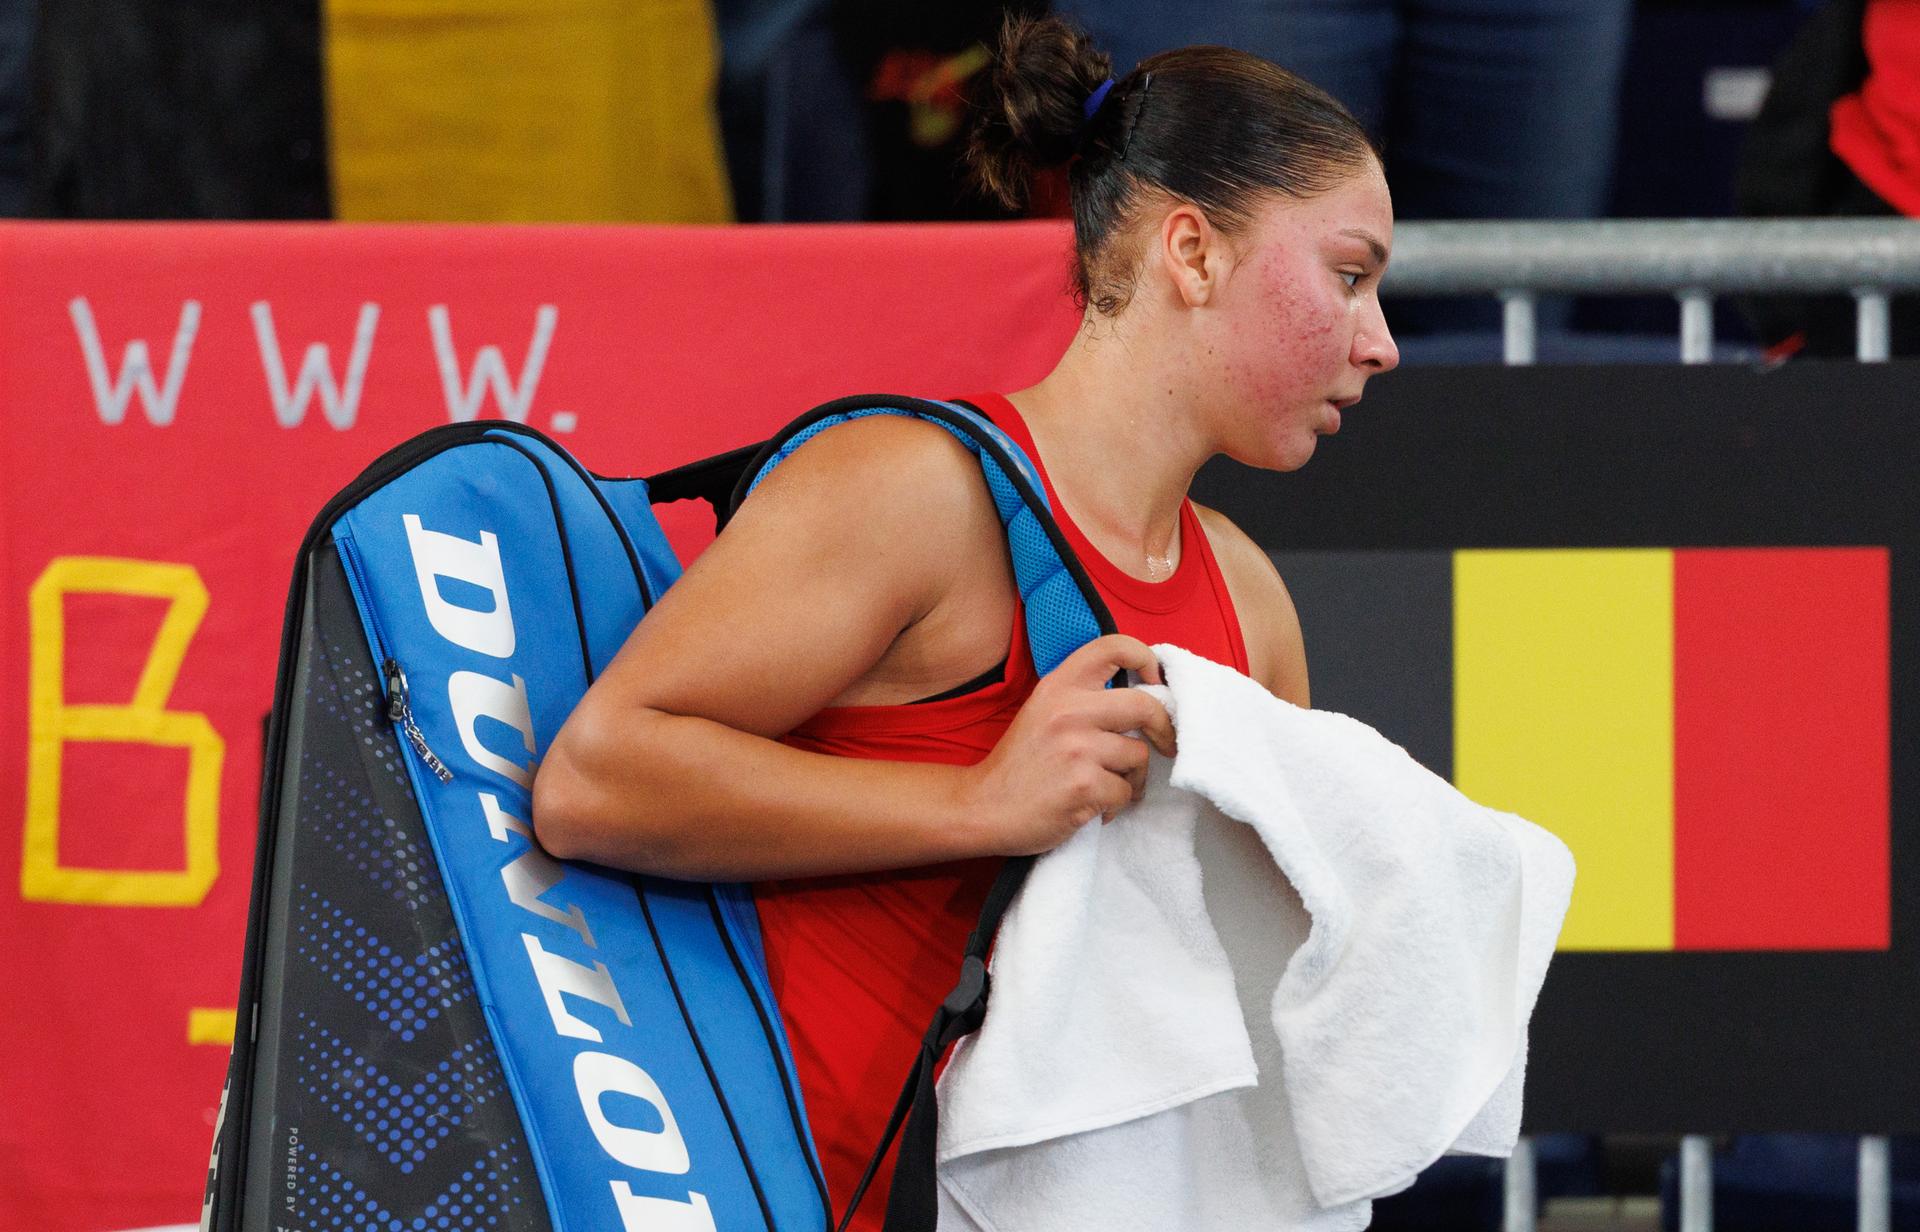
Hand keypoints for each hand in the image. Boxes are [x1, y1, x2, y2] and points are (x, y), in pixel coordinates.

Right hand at [956, 635, 1176, 855]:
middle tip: (1166, 744)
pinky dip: (1115, 806)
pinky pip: (1125, 793)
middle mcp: (1068, 710)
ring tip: (1107, 786)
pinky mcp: (1084, 786)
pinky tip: (1093, 807)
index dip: (1146, 658)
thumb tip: (1144, 695)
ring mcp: (1077, 748)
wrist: (983, 808)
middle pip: (1146, 705)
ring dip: (1132, 778)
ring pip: (1139, 756)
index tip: (1156, 680)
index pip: (1113, 646)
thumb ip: (1083, 699)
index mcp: (1058, 686)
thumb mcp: (1043, 712)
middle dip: (1165, 728)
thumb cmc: (1020, 764)